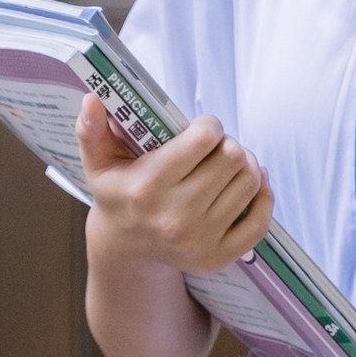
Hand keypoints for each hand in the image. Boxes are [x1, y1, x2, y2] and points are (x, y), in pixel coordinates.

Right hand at [77, 98, 272, 276]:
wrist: (125, 248)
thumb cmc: (118, 193)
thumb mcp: (98, 162)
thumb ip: (92, 129)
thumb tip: (92, 99)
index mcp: (148, 187)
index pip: (204, 139)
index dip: (209, 125)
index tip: (200, 129)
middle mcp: (175, 216)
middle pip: (233, 157)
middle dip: (227, 144)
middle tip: (215, 147)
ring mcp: (199, 240)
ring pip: (250, 182)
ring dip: (245, 165)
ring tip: (229, 163)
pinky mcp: (218, 257)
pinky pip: (260, 221)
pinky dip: (263, 196)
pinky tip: (252, 183)